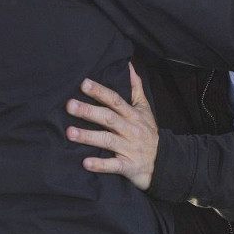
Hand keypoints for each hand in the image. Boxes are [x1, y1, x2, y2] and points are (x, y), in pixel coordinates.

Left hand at [66, 64, 158, 190]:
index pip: (115, 100)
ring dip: (88, 136)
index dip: (100, 92)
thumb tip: (129, 66)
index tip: (83, 84)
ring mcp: (130, 148)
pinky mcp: (128, 166)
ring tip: (69, 132)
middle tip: (69, 105)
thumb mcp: (145, 109)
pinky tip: (85, 162)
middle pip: (108, 118)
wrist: (164, 161)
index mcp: (133, 115)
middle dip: (89, 111)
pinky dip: (100, 165)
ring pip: (108, 140)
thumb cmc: (149, 132)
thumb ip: (136, 88)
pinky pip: (113, 165)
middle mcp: (130, 130)